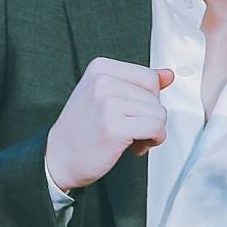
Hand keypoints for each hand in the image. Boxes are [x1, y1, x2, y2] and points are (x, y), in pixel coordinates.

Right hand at [45, 57, 173, 189]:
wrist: (58, 158)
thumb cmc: (84, 129)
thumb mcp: (107, 96)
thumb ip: (138, 84)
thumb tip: (169, 74)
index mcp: (100, 67)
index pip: (150, 77)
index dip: (148, 99)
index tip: (132, 113)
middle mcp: (103, 81)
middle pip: (155, 96)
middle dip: (149, 117)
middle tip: (129, 130)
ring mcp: (107, 103)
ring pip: (159, 113)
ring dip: (151, 131)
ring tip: (130, 139)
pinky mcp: (114, 127)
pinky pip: (156, 128)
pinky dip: (153, 140)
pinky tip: (135, 148)